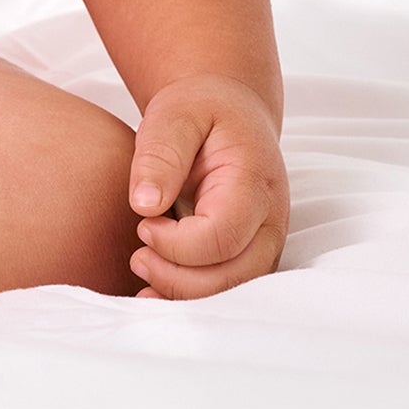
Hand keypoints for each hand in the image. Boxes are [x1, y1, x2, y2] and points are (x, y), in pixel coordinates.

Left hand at [125, 72, 288, 299]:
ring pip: (232, 292)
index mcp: (253, 182)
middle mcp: (270, 221)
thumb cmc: (201, 110)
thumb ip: (161, 155)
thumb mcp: (174, 114)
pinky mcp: (251, 255)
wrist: (229, 110)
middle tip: (138, 256)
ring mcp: (265, 243)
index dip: (176, 243)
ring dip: (184, 294)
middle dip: (177, 278)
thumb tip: (144, 204)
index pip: (221, 237)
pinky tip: (155, 294)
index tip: (143, 222)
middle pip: (232, 277)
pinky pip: (227, 289)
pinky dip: (192, 298)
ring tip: (142, 266)